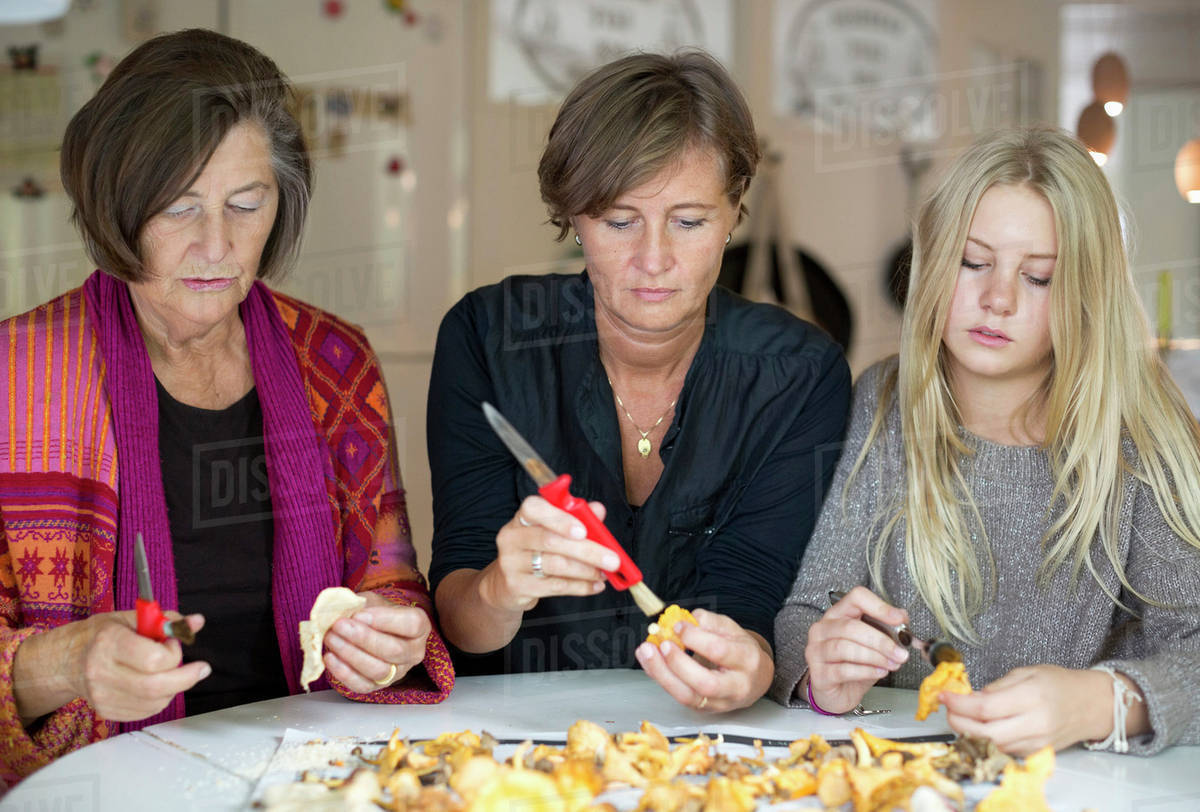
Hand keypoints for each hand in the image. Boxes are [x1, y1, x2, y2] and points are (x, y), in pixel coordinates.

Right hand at [15, 610, 208, 723]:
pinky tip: (157, 684)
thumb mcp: (130, 618)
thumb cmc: (101, 635)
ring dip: (173, 687)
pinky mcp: (106, 711)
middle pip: (155, 686)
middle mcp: (102, 672)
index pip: (153, 659)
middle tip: (199, 669)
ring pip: (154, 702)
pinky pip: (146, 711)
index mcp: (109, 642)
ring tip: (169, 672)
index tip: (173, 644)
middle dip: (186, 678)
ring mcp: (102, 696)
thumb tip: (196, 622)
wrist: (67, 660)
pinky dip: (160, 698)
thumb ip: (166, 620)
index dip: (173, 653)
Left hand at [322, 591, 430, 692]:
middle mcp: (414, 652)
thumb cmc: (374, 614)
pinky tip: (330, 657)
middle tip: (339, 626)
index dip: (385, 620)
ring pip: (379, 670)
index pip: (411, 624)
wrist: (371, 631)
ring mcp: (398, 673)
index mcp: (420, 626)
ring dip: (351, 654)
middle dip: (363, 638)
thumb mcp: (372, 601)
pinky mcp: (378, 686)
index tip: (359, 615)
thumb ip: (360, 604)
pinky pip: (362, 685)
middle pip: (394, 650)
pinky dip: (343, 672)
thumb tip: (341, 611)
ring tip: (331, 638)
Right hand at [479, 496, 619, 611]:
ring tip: (603, 573)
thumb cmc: (537, 551)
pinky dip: (579, 586)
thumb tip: (598, 510)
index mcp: (523, 517)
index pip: (534, 508)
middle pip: (551, 540)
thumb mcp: (554, 530)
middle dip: (587, 550)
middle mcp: (512, 537)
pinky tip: (593, 586)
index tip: (583, 530)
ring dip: (586, 570)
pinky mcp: (516, 585)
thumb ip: (578, 517)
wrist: (507, 584)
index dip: (560, 518)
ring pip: (555, 565)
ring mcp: (511, 562)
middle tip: (612, 559)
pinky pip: (555, 586)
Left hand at [634, 609, 771, 712]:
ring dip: (662, 674)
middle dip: (678, 663)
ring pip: (688, 697)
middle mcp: (736, 687)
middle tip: (662, 644)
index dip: (695, 638)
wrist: (755, 678)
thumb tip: (682, 621)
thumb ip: (708, 622)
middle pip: (705, 683)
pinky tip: (650, 662)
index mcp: (747, 660)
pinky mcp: (704, 710)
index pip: (719, 651)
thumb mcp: (731, 629)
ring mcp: (720, 703)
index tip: (677, 625)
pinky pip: (679, 697)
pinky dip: (661, 679)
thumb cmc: (740, 650)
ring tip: (646, 652)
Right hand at [803, 586, 908, 713]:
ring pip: (845, 648)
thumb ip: (886, 628)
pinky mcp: (819, 674)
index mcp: (837, 615)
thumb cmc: (853, 665)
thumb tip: (902, 617)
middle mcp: (823, 629)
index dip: (879, 607)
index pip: (855, 598)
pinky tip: (879, 672)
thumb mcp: (872, 644)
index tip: (899, 620)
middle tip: (900, 653)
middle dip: (881, 641)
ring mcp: (816, 651)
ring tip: (892, 664)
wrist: (837, 693)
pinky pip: (843, 670)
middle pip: (851, 627)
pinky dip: (866, 671)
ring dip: (875, 657)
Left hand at [940, 664, 1131, 754]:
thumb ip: (997, 687)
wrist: (1093, 705)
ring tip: (962, 716)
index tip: (943, 696)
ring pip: (993, 745)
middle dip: (959, 722)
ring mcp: (1038, 742)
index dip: (959, 704)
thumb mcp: (1027, 672)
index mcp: (1031, 697)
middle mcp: (1035, 723)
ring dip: (971, 732)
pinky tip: (981, 727)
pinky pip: (1006, 750)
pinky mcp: (1038, 752)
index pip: (986, 708)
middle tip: (948, 709)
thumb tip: (971, 697)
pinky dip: (988, 740)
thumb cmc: (1061, 684)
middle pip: (986, 732)